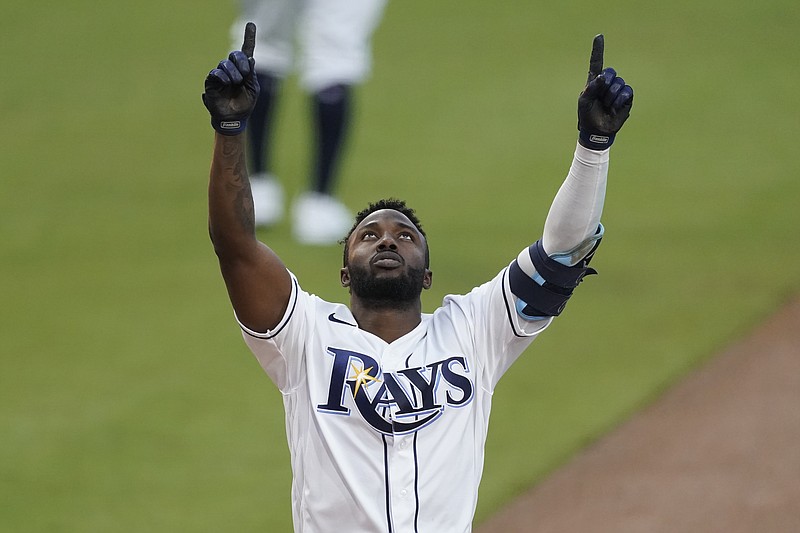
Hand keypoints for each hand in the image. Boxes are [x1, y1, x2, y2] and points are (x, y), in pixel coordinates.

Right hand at [202, 22, 259, 134]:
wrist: (233, 118)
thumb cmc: (244, 104)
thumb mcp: (253, 88)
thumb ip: (251, 73)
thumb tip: (251, 58)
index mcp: (244, 70)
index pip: (246, 51)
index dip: (249, 37)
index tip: (251, 25)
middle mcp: (232, 69)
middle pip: (234, 55)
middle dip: (241, 62)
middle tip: (245, 74)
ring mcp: (221, 74)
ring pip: (225, 64)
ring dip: (233, 74)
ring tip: (235, 83)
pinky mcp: (212, 81)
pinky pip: (216, 73)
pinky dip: (222, 77)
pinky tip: (226, 84)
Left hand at [577, 35, 633, 149]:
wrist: (597, 130)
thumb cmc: (587, 115)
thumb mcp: (584, 101)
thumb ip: (592, 87)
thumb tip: (603, 76)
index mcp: (594, 81)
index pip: (596, 62)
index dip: (598, 50)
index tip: (599, 36)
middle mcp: (607, 83)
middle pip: (611, 71)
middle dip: (605, 83)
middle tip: (601, 97)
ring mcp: (617, 90)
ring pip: (619, 83)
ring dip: (611, 96)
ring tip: (607, 106)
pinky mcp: (626, 98)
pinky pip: (627, 92)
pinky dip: (620, 100)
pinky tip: (614, 108)